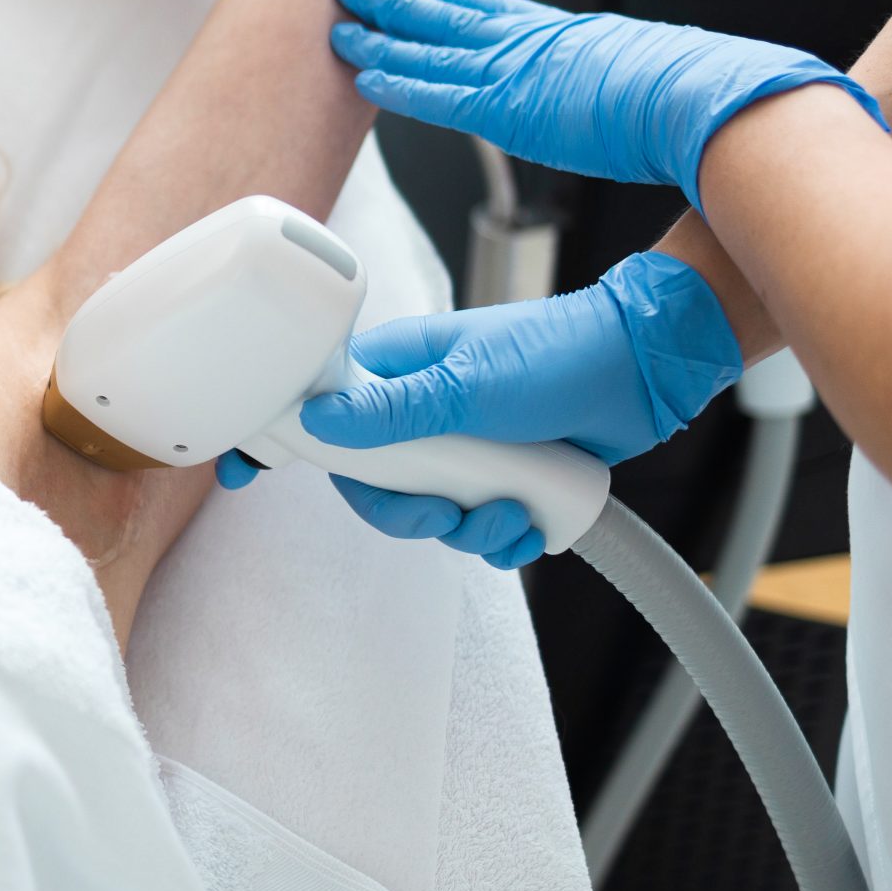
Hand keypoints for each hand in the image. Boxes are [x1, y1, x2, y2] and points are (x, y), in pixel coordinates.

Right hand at [284, 251, 744, 565]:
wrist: (643, 371)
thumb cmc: (557, 353)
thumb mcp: (467, 384)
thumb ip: (391, 410)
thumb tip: (317, 420)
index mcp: (396, 375)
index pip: (320, 411)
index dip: (287, 442)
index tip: (248, 475)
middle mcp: (421, 415)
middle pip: (373, 485)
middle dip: (408, 513)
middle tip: (443, 509)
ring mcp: (462, 449)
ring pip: (429, 515)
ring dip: (469, 530)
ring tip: (511, 511)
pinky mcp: (502, 478)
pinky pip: (479, 530)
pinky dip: (504, 538)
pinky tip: (532, 520)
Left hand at [328, 0, 886, 212]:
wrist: (713, 104)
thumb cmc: (699, 99)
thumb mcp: (653, 79)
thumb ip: (626, 86)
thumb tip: (641, 102)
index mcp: (570, 38)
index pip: (493, 11)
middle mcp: (538, 44)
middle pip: (451, 13)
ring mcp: (522, 71)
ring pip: (432, 45)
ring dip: (381, 33)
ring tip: (339, 17)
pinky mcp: (512, 105)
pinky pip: (439, 92)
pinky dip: (399, 81)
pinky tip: (365, 73)